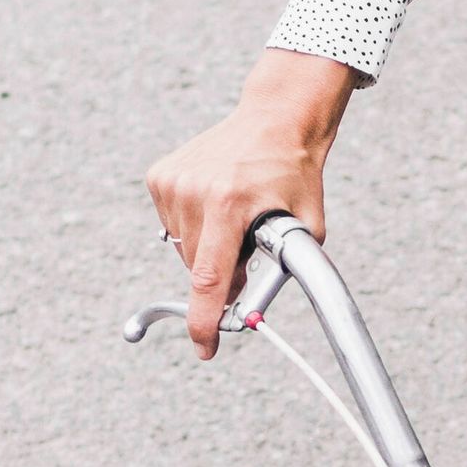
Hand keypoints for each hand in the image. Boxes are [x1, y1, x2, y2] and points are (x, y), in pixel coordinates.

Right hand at [143, 50, 355, 353]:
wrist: (275, 119)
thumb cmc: (294, 173)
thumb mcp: (307, 226)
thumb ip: (288, 270)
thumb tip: (254, 312)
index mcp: (230, 203)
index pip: (209, 277)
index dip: (204, 319)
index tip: (204, 347)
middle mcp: (194, 191)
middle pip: (197, 268)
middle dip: (221, 275)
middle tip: (248, 252)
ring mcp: (172, 181)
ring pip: (183, 249)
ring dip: (208, 248)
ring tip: (234, 216)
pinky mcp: (159, 176)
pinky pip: (172, 226)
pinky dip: (193, 226)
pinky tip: (215, 201)